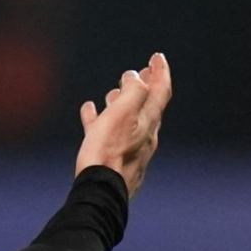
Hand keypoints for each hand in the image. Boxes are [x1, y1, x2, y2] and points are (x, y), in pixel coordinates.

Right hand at [76, 53, 171, 196]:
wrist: (99, 192)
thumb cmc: (108, 152)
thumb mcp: (122, 113)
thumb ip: (133, 91)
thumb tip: (135, 77)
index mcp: (149, 122)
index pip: (161, 91)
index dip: (160, 72)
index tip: (157, 57)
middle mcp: (145, 136)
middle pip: (147, 106)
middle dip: (144, 87)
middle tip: (141, 73)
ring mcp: (130, 151)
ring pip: (128, 121)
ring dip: (122, 103)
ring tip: (112, 93)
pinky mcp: (114, 162)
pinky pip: (108, 135)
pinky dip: (101, 121)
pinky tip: (89, 115)